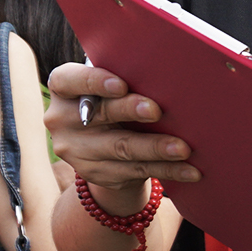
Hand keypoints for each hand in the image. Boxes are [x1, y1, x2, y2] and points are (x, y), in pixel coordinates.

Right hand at [45, 63, 196, 213]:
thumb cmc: (115, 97)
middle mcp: (62, 120)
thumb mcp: (111, 85)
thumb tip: (166, 77)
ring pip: (121, 148)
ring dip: (155, 148)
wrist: (104, 142)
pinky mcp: (96, 173)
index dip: (95, 82)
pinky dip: (167, 169)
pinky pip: (136, 171)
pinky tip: (190, 170)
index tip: (122, 85)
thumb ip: (127, 77)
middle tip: (157, 111)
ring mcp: (76, 151)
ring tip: (183, 148)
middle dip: (131, 112)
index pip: (70, 81)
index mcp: (63, 88)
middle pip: (100, 115)